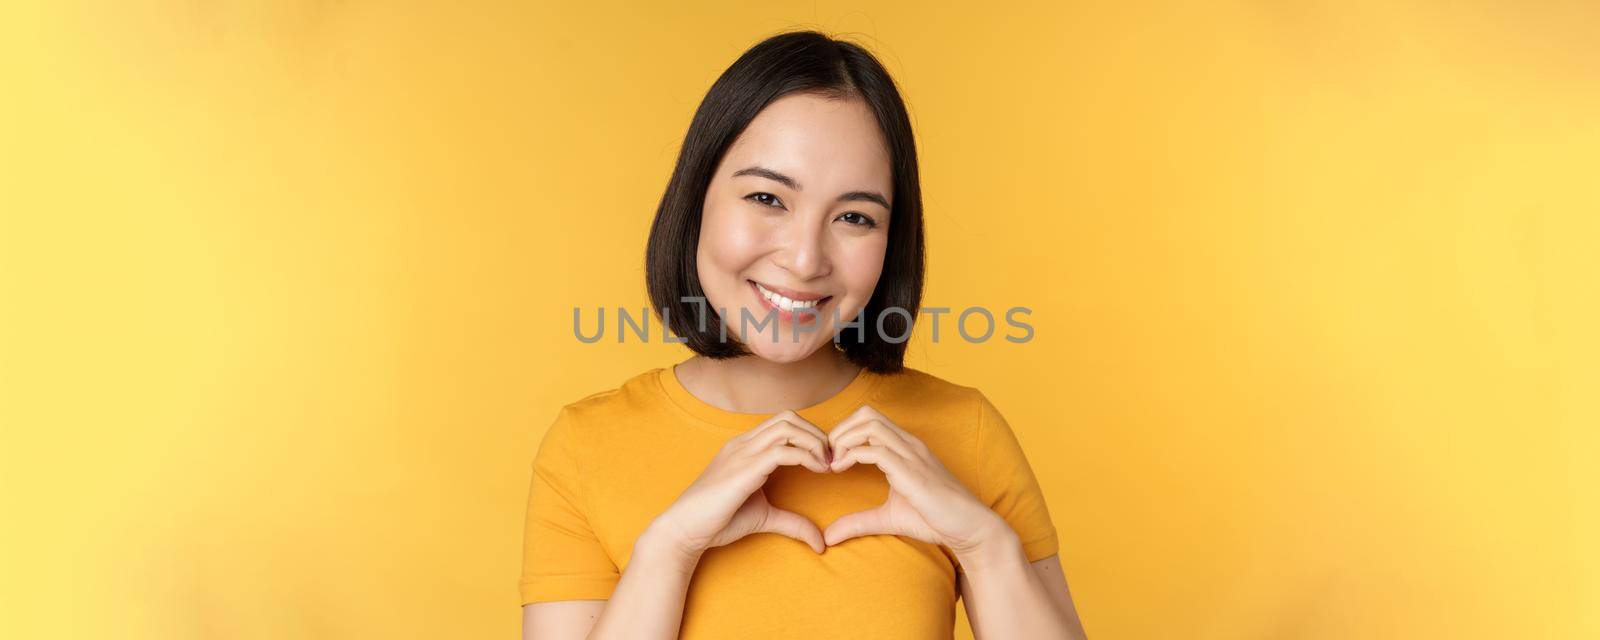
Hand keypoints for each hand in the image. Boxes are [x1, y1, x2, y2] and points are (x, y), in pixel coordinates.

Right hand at [651, 410, 831, 561]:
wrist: (684, 530)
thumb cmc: (717, 520)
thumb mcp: (764, 517)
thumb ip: (791, 522)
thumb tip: (820, 541)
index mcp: (745, 447)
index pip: (783, 423)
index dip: (810, 435)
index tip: (827, 460)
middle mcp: (743, 443)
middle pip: (789, 417)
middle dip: (817, 434)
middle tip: (832, 459)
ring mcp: (743, 453)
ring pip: (788, 427)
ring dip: (815, 442)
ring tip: (827, 465)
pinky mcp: (745, 469)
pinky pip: (783, 450)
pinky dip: (807, 456)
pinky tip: (818, 471)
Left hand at [823, 405, 1008, 555]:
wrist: (969, 528)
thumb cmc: (935, 519)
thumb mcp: (887, 518)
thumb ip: (858, 522)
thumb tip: (829, 537)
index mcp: (905, 448)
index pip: (869, 420)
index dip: (844, 432)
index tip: (830, 458)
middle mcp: (908, 444)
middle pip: (867, 414)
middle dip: (840, 430)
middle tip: (827, 456)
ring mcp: (912, 454)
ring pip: (870, 425)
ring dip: (843, 439)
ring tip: (832, 462)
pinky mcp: (912, 471)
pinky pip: (876, 450)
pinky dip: (851, 455)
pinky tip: (840, 470)